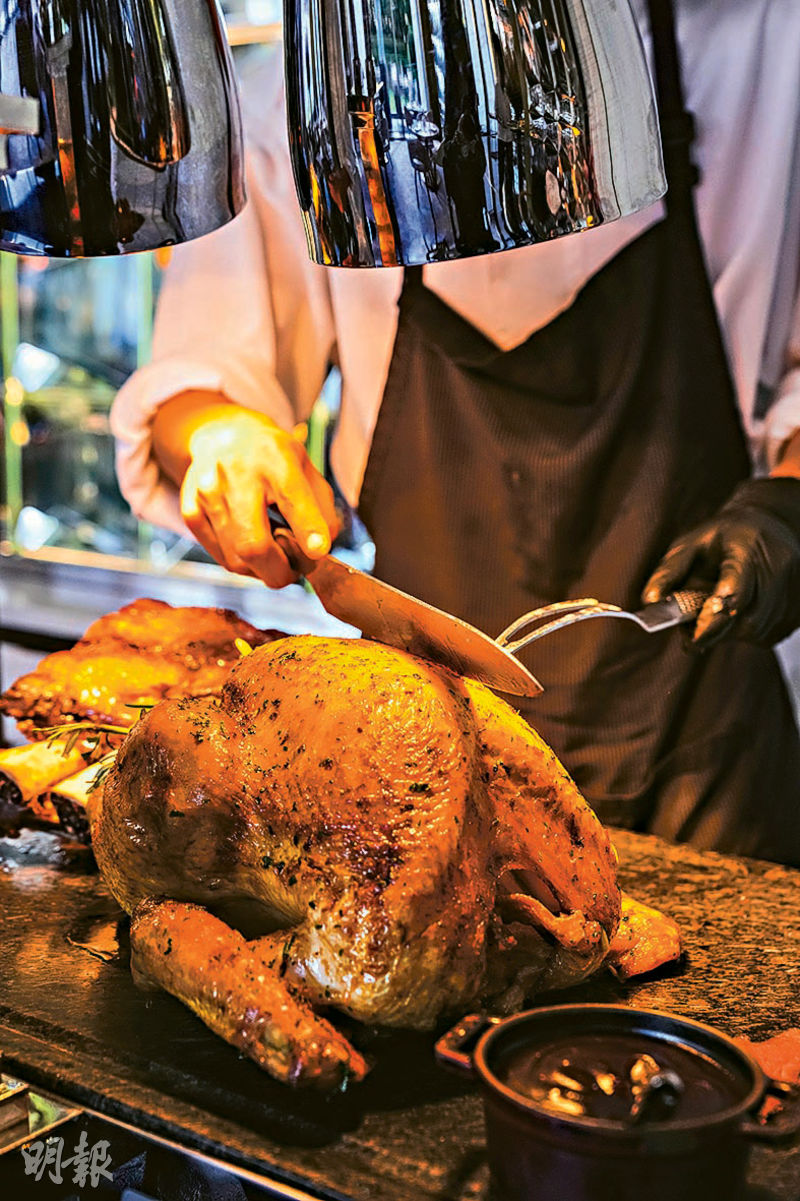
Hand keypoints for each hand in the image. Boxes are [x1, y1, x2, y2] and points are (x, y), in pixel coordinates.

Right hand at [180, 407, 339, 587]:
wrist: (224, 437)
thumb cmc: (273, 459)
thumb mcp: (307, 469)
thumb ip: (322, 511)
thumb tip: (318, 554)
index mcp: (275, 459)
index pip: (292, 499)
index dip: (307, 530)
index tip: (318, 552)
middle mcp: (235, 474)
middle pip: (253, 545)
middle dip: (280, 571)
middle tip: (294, 571)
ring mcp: (207, 494)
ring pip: (237, 560)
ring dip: (263, 570)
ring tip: (274, 553)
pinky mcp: (191, 511)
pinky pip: (221, 558)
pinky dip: (243, 563)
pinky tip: (251, 546)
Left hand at [642, 478, 799, 647]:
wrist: (771, 525)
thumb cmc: (725, 536)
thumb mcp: (691, 542)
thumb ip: (669, 572)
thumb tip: (649, 602)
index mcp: (747, 545)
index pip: (735, 586)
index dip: (713, 614)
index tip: (691, 636)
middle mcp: (776, 568)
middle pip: (744, 617)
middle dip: (712, 630)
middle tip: (689, 630)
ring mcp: (791, 591)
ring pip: (754, 631)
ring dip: (727, 632)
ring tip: (713, 613)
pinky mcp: (796, 611)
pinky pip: (765, 635)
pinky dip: (743, 632)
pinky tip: (736, 613)